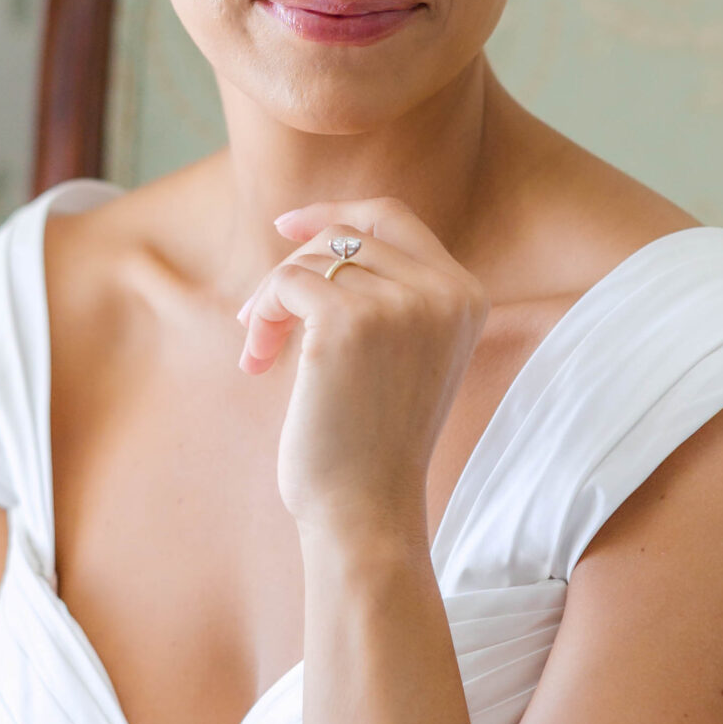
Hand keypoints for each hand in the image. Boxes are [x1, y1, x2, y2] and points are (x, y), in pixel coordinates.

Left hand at [238, 199, 486, 538]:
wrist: (366, 510)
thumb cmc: (373, 443)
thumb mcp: (404, 355)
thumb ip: (389, 294)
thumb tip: (317, 230)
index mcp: (465, 296)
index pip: (394, 218)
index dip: (335, 213)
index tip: (286, 227)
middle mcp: (442, 292)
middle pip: (345, 235)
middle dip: (292, 268)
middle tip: (260, 321)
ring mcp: (399, 304)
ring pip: (309, 261)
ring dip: (270, 302)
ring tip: (260, 352)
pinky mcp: (348, 321)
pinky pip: (285, 285)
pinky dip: (261, 318)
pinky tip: (257, 362)